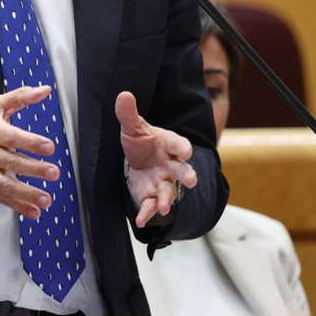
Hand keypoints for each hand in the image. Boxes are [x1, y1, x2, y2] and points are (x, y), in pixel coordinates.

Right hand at [0, 85, 59, 219]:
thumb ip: (20, 97)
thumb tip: (43, 90)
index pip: (12, 137)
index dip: (31, 142)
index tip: (49, 146)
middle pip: (12, 162)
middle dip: (34, 169)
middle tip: (53, 172)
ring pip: (7, 185)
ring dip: (27, 194)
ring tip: (46, 198)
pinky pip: (3, 198)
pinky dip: (18, 207)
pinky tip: (34, 212)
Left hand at [116, 91, 197, 227]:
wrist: (137, 160)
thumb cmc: (141, 141)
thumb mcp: (132, 127)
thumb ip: (128, 113)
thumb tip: (123, 94)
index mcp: (168, 144)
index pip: (178, 144)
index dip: (183, 147)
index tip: (187, 151)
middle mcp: (170, 164)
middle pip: (181, 170)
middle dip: (186, 175)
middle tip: (192, 181)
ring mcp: (163, 181)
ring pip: (169, 191)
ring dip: (167, 199)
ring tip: (164, 207)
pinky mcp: (152, 195)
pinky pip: (152, 205)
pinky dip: (148, 213)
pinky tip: (142, 220)